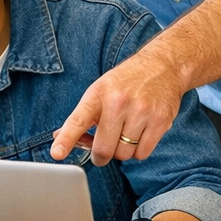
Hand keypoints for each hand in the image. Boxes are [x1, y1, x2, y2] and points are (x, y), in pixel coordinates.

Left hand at [50, 48, 184, 164]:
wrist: (163, 65)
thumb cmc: (127, 81)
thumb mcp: (100, 90)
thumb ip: (82, 116)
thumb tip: (59, 138)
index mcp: (99, 93)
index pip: (78, 120)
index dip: (67, 139)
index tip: (57, 153)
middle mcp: (119, 102)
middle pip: (103, 149)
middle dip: (101, 155)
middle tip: (103, 149)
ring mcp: (141, 112)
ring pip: (124, 154)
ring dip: (122, 151)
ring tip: (125, 133)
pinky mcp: (160, 121)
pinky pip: (142, 153)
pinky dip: (138, 151)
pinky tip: (139, 135)